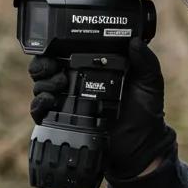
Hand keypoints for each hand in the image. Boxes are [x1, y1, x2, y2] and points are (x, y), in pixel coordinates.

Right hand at [28, 39, 175, 179]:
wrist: (140, 146)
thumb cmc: (145, 112)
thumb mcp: (149, 83)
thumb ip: (145, 61)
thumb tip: (135, 41)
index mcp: (93, 68)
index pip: (67, 52)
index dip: (56, 46)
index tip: (56, 46)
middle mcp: (76, 83)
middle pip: (47, 67)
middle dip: (43, 64)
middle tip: (54, 67)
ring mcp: (67, 102)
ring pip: (41, 87)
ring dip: (43, 83)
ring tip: (58, 84)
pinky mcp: (61, 122)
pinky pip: (40, 112)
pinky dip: (38, 104)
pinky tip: (49, 101)